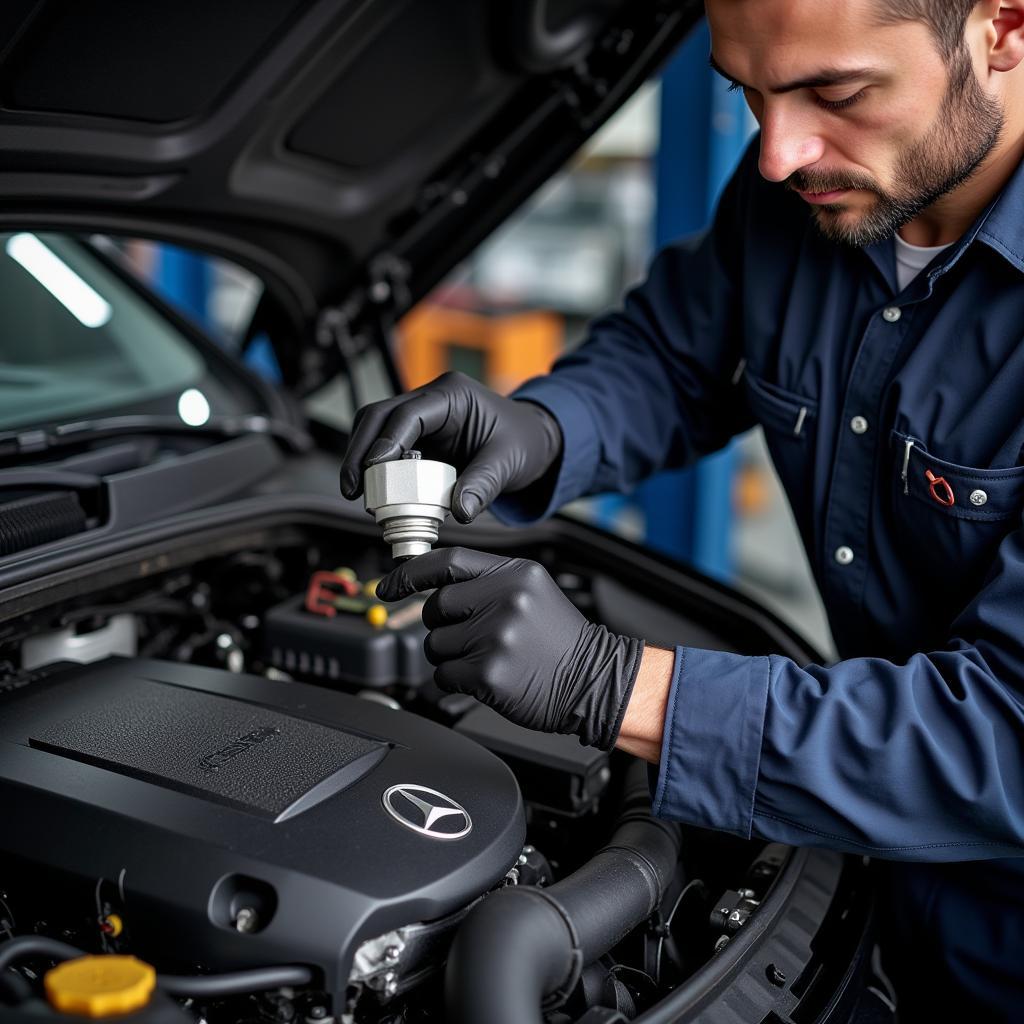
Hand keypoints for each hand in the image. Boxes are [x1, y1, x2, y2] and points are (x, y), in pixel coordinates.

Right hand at [340, 372, 561, 522]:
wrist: (531, 442)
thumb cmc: (522, 441)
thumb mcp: (508, 462)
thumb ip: (483, 485)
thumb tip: (459, 512)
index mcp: (452, 395)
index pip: (408, 413)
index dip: (386, 440)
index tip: (372, 468)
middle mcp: (430, 401)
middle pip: (378, 417)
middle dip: (360, 451)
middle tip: (353, 488)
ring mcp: (420, 420)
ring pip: (374, 431)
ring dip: (362, 461)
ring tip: (361, 496)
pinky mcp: (417, 440)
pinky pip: (387, 450)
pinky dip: (378, 471)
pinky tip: (377, 496)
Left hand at [376, 547, 644, 749]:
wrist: (596, 680)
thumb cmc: (559, 641)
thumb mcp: (531, 591)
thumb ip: (486, 582)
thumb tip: (432, 586)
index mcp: (513, 573)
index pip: (446, 562)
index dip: (408, 574)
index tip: (386, 585)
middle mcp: (503, 599)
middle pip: (435, 606)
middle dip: (442, 625)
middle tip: (472, 637)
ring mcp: (495, 636)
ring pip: (434, 644)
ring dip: (450, 656)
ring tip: (487, 658)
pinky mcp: (488, 672)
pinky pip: (443, 675)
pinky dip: (456, 681)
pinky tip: (486, 678)